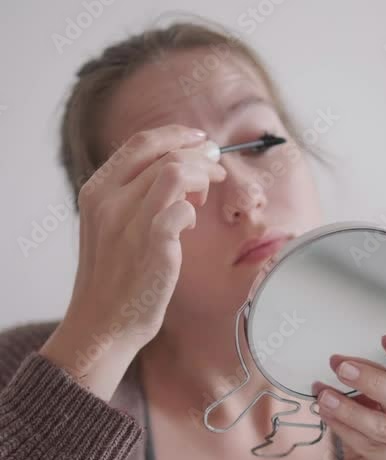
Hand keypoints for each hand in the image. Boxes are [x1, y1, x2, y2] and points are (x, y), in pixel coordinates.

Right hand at [40, 124, 225, 398]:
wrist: (102, 324)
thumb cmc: (113, 277)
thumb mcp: (109, 226)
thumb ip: (131, 195)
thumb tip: (176, 168)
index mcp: (96, 191)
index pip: (139, 143)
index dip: (176, 135)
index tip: (199, 141)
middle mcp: (109, 200)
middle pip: (164, 153)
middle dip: (199, 155)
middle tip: (215, 168)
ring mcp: (130, 221)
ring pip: (176, 171)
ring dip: (201, 177)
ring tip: (204, 196)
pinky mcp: (153, 245)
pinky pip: (184, 209)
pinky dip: (193, 213)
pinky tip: (190, 227)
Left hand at [312, 335, 385, 459]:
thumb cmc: (384, 436)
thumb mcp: (383, 403)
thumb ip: (375, 381)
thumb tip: (343, 361)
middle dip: (371, 380)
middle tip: (342, 367)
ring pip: (385, 426)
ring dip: (349, 408)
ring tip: (324, 394)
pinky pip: (372, 446)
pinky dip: (345, 428)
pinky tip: (327, 415)